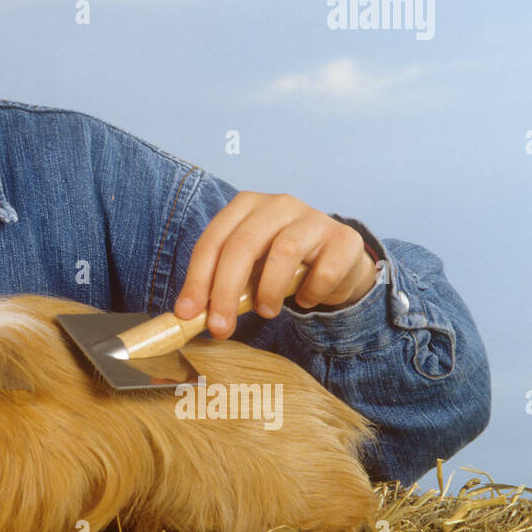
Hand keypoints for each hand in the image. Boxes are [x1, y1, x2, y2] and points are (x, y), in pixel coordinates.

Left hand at [172, 191, 377, 339]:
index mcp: (245, 206)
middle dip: (225, 291)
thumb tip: (187, 314)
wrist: (336, 264)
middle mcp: (278, 204)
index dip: (197, 278)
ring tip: (266, 312)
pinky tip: (306, 300)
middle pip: (242, 245)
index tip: (187, 313)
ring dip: (269, 291)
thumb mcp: (246, 271)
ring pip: (283, 252)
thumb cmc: (280, 267)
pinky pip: (324, 270)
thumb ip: (219, 284)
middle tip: (219, 327)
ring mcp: (313, 217)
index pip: (213, 240)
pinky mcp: (344, 238)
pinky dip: (311, 293)